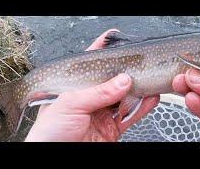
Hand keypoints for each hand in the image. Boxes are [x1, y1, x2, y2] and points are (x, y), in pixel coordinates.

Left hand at [25, 29, 158, 141]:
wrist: (55, 158)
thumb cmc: (49, 133)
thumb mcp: (70, 104)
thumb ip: (98, 92)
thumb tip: (122, 81)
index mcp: (74, 88)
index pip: (89, 67)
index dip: (102, 54)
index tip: (115, 43)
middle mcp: (89, 100)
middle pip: (112, 82)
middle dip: (125, 73)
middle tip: (137, 65)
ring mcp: (102, 114)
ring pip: (124, 98)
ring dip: (138, 90)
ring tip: (149, 80)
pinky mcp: (112, 128)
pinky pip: (130, 115)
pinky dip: (142, 107)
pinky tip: (150, 99)